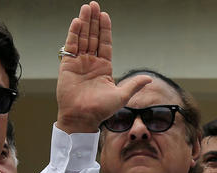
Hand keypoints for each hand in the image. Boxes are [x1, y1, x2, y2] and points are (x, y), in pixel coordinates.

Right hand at [56, 1, 150, 133]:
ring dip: (84, 22)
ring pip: (82, 38)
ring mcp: (79, 62)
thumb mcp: (121, 95)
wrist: (83, 117)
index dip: (105, 30)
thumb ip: (134, 84)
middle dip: (94, 20)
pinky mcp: (67, 65)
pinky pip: (71, 46)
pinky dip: (73, 33)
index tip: (105, 15)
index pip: (105, 44)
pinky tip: (77, 21)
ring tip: (86, 7)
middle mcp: (91, 62)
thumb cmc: (101, 110)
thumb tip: (149, 78)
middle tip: (94, 4)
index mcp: (104, 67)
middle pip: (93, 36)